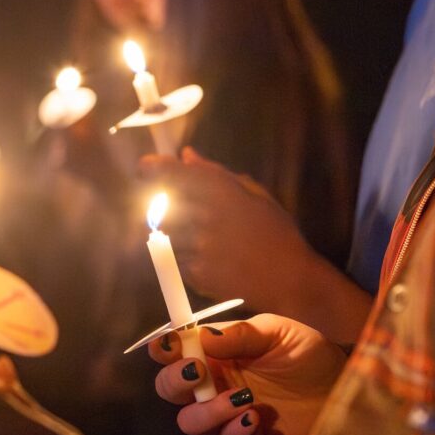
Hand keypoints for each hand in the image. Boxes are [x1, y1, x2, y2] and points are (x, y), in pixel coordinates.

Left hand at [140, 147, 369, 342]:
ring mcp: (196, 247)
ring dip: (164, 229)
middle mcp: (204, 216)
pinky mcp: (194, 273)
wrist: (289, 279)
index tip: (145, 167)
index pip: (171, 174)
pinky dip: (176, 254)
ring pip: (161, 232)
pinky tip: (196, 255)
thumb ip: (216, 174)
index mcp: (220, 192)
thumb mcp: (254, 195)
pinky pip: (172, 258)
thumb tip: (187, 155)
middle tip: (161, 205)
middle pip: (158, 203)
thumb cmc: (276, 233)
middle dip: (153, 202)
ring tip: (182, 232)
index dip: (152, 168)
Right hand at [148, 314, 345, 434]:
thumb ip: (241, 334)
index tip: (170, 346)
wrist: (343, 387)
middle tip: (200, 372)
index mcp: (213, 355)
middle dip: (175, 381)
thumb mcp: (278, 332)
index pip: (172, 353)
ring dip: (207, 411)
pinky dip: (234, 433)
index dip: (163, 349)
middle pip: (169, 389)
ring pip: (190, 422)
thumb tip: (203, 336)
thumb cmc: (308, 354)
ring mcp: (228, 416)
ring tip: (242, 398)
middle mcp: (213, 385)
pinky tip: (254, 418)